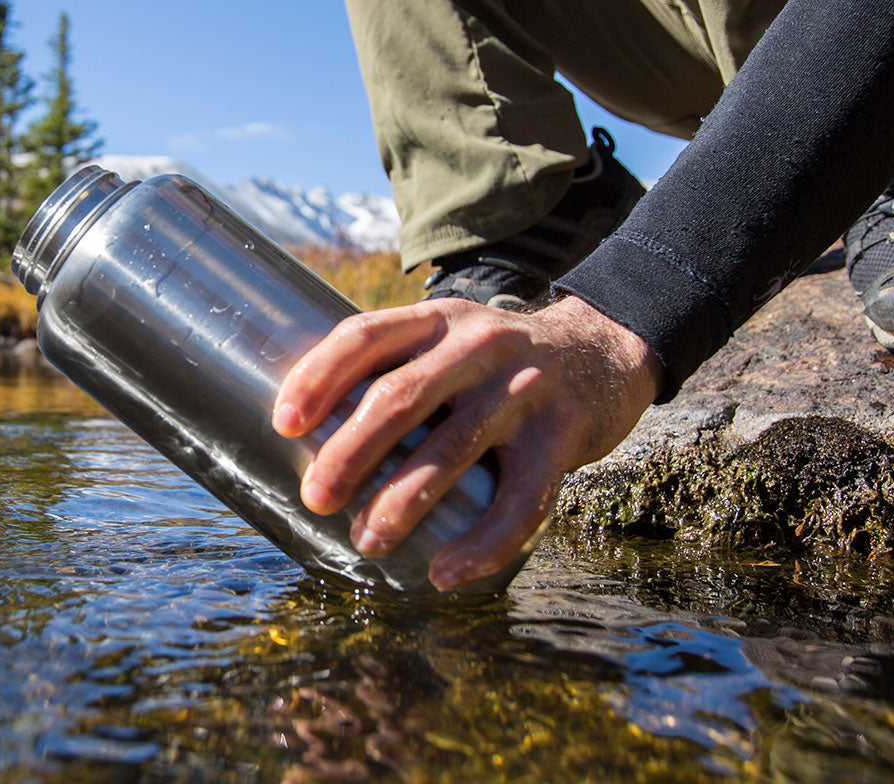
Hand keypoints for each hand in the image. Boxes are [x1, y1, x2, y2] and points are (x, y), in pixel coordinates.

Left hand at [271, 295, 662, 589]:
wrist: (609, 352)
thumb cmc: (501, 362)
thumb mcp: (452, 339)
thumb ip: (399, 369)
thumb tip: (311, 437)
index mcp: (439, 319)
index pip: (365, 336)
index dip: (318, 377)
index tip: (284, 424)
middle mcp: (479, 346)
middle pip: (399, 397)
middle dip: (348, 453)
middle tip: (316, 497)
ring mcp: (524, 390)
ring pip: (451, 452)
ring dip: (401, 503)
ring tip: (367, 541)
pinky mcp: (562, 438)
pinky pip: (519, 503)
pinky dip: (481, 546)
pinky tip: (446, 575)